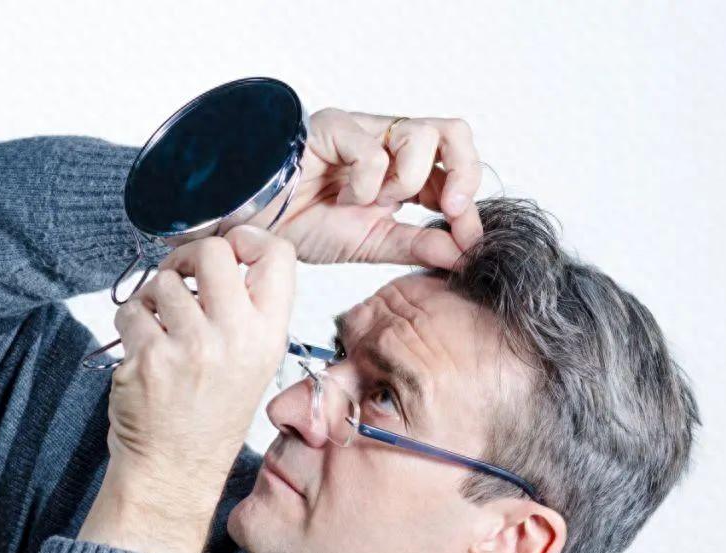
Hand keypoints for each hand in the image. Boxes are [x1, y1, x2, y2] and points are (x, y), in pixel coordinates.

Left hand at [78, 226, 294, 552]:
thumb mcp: (256, 360)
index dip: (249, 239)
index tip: (231, 248)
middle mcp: (237, 337)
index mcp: (270, 335)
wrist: (175, 469)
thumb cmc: (211, 414)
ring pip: (164, 280)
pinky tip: (144, 348)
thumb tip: (227, 250)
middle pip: (213, 251)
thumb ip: (250, 308)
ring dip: (155, 297)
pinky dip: (132, 322)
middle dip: (189, 256)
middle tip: (182, 276)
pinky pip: (131, 309)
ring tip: (162, 327)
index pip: (277, 255)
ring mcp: (192, 347)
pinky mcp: (148, 358)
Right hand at [248, 108, 483, 268]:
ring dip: (406, 181)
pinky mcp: (337, 124)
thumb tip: (464, 254)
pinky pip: (374, 150)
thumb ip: (418, 245)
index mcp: (402, 174)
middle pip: (453, 133)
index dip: (469, 204)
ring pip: (422, 135)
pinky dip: (366, 183)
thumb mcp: (372, 243)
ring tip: (371, 201)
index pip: (455, 171)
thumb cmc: (301, 226)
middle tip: (453, 209)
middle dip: (463, 173)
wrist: (254, 224)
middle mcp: (389, 147)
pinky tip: (342, 195)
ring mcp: (365, 131)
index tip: (470, 240)